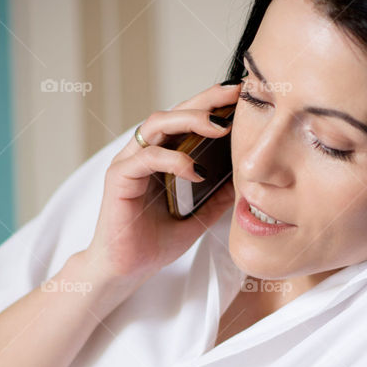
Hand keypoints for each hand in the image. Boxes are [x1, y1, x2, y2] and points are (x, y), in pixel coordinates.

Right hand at [87, 81, 241, 283]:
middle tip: (234, 97)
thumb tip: (248, 181)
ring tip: (220, 128)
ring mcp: (129, 162)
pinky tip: (195, 171)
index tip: (241, 98)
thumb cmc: (154, 242)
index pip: (187, 120)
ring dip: (190, 120)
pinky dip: (173, 160)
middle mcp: (143, 153)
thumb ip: (218, 197)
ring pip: (157, 124)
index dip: (212, 104)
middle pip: (173, 112)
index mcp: (162, 157)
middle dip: (205, 101)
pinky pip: (146, 158)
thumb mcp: (198, 217)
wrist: (127, 269)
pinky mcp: (119, 178)